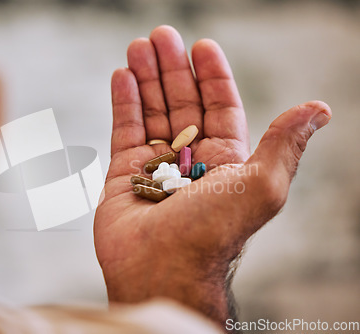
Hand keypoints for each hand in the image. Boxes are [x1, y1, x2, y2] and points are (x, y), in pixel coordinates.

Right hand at [94, 25, 330, 324]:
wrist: (162, 269)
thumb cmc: (213, 231)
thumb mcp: (262, 184)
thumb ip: (285, 143)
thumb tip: (318, 108)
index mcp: (225, 161)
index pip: (219, 108)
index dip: (212, 76)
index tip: (201, 45)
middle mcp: (190, 161)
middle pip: (182, 104)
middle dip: (173, 69)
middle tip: (161, 36)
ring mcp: (155, 167)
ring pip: (151, 112)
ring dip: (146, 78)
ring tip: (138, 47)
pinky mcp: (124, 174)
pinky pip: (124, 130)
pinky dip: (123, 102)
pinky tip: (123, 76)